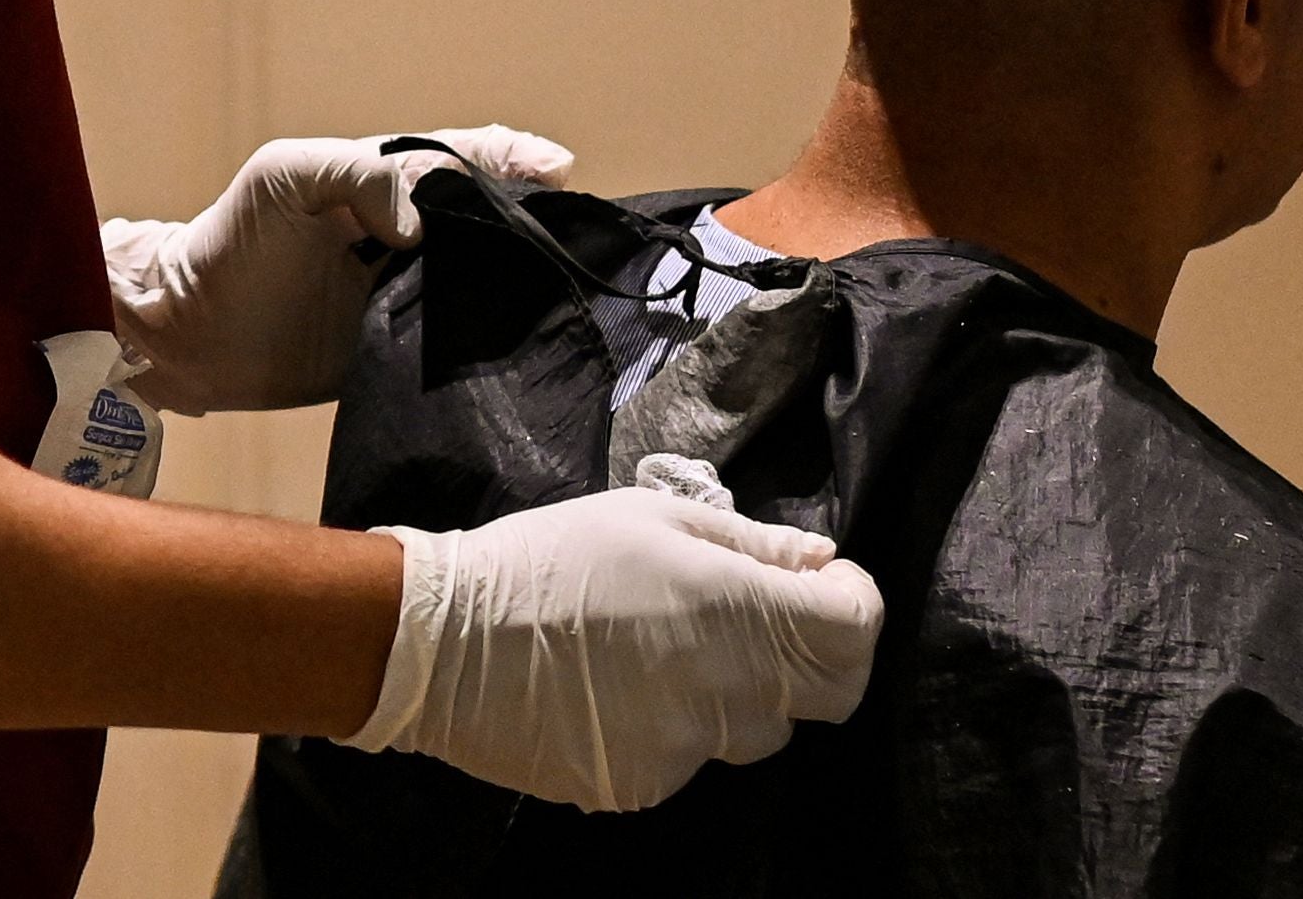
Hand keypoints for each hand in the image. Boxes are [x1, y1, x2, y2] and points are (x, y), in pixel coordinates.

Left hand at [104, 127, 574, 413]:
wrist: (183, 336)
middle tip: (579, 233)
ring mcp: (400, 296)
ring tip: (566, 283)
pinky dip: (486, 340)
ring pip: (477, 280)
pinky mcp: (394, 353)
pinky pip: (451, 343)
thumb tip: (425, 222)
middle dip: (533, 220)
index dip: (513, 162)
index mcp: (381, 182)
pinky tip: (519, 340)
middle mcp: (403, 237)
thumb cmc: (229, 240)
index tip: (557, 172)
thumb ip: (360, 175)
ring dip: (517, 279)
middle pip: (483, 221)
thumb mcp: (286, 176)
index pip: (462, 161)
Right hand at [343, 487, 886, 811]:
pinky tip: (622, 688)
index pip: (854, 631)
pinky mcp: (641, 785)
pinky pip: (690, 758)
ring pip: (756, 731)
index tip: (823, 585)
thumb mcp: (653, 518)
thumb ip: (751, 544)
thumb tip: (821, 561)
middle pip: (824, 695)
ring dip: (739, 693)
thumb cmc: (555, 556)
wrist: (448, 640)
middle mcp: (725, 689)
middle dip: (809, 654)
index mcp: (736, 608)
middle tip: (758, 618)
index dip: (851, 603)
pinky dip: (677, 725)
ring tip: (668, 648)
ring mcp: (685, 749)